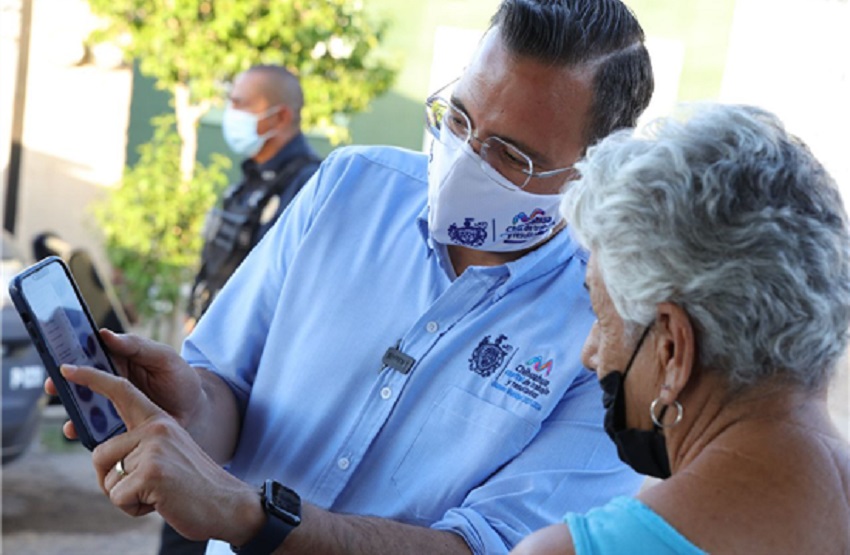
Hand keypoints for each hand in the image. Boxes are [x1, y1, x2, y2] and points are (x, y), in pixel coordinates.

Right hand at [45, 330, 202, 427]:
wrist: (198, 411)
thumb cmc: (181, 378)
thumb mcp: (164, 358)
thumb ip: (137, 346)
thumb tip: (105, 334)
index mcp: (118, 361)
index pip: (89, 355)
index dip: (71, 355)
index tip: (59, 359)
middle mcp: (110, 384)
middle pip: (79, 383)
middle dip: (63, 385)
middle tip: (54, 386)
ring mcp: (111, 407)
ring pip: (83, 408)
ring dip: (73, 412)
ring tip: (70, 416)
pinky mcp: (117, 427)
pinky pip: (96, 430)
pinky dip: (85, 432)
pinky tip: (81, 434)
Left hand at [59, 364, 264, 545]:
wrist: (227, 504)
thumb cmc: (192, 486)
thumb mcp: (167, 456)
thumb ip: (139, 446)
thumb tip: (103, 457)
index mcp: (159, 420)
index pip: (120, 391)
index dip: (92, 379)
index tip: (65, 370)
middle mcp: (156, 428)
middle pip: (100, 455)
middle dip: (112, 481)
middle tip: (145, 488)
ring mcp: (154, 448)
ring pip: (108, 480)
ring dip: (126, 497)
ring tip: (158, 494)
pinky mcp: (152, 471)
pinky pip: (117, 497)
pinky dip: (133, 509)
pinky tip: (160, 502)